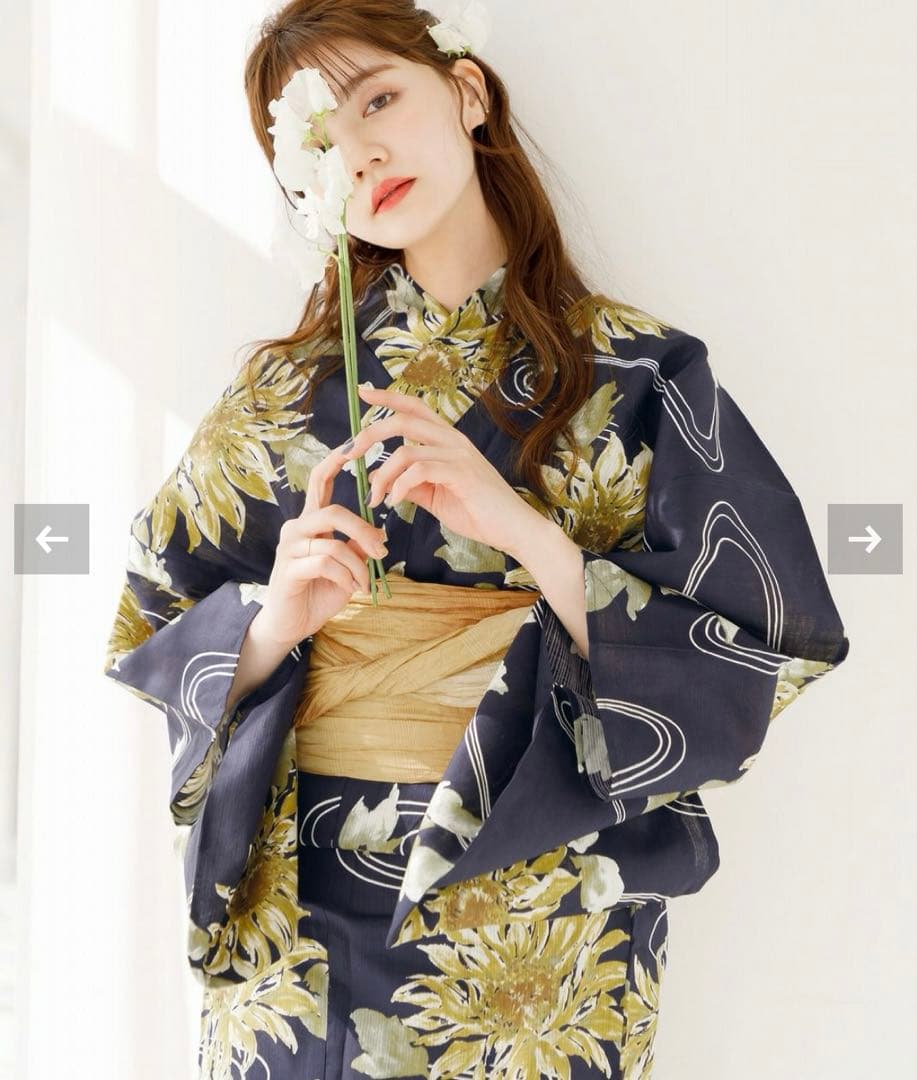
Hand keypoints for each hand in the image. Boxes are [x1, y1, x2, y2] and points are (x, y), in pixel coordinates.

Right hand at [257, 439, 389, 645]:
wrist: (292, 624)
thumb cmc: (320, 592)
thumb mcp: (348, 567)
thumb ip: (359, 547)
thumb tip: (380, 535)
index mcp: (310, 522)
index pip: (319, 481)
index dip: (334, 460)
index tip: (352, 444)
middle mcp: (296, 529)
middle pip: (333, 512)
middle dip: (364, 530)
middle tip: (382, 550)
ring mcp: (289, 548)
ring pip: (334, 543)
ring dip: (359, 565)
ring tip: (365, 583)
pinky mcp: (288, 569)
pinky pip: (327, 563)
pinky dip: (348, 577)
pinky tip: (352, 590)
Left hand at [341, 385, 538, 556]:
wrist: (513, 529)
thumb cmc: (478, 512)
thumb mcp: (436, 496)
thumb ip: (412, 483)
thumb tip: (385, 479)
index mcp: (447, 440)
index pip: (415, 407)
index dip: (388, 396)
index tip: (363, 392)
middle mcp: (453, 440)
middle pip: (403, 419)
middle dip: (369, 434)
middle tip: (348, 455)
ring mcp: (458, 454)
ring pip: (405, 450)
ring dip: (381, 476)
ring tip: (375, 498)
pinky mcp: (462, 473)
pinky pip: (419, 470)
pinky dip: (398, 487)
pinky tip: (393, 503)